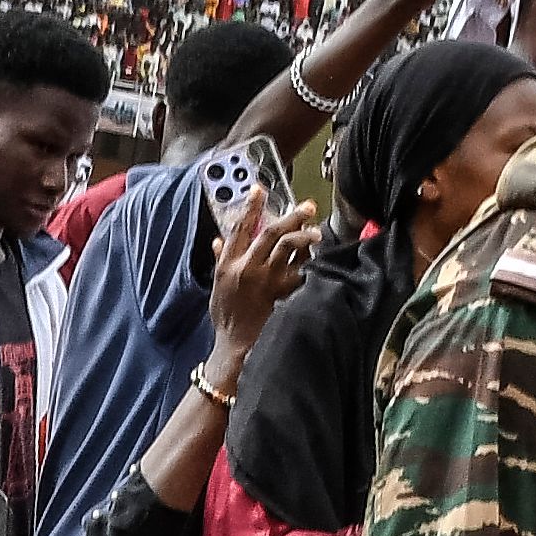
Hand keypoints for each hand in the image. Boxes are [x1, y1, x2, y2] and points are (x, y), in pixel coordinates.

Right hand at [204, 187, 319, 372]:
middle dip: (290, 216)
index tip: (259, 190)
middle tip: (306, 206)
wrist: (236, 345)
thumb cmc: (226, 316)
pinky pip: (300, 271)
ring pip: (288, 248)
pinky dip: (309, 261)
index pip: (240, 228)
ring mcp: (267, 280)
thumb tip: (220, 239)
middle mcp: (248, 268)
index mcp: (229, 264)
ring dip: (304, 235)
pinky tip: (318, 257)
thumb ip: (220, 259)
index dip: (250, 206)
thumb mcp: (216, 285)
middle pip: (271, 233)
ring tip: (316, 230)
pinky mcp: (283, 293)